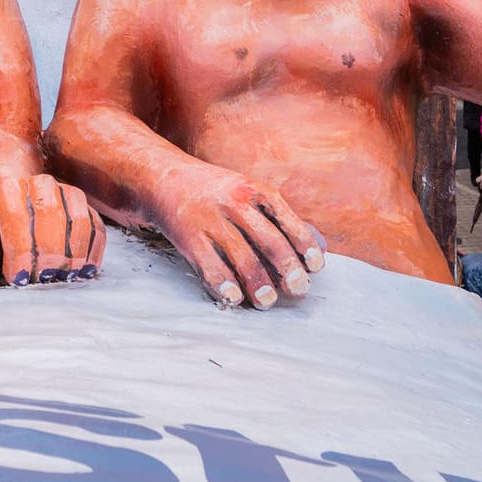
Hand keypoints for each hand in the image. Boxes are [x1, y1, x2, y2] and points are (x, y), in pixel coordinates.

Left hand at [0, 174, 106, 286]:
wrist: (11, 210)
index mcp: (6, 191)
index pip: (18, 224)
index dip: (20, 257)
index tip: (19, 280)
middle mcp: (39, 184)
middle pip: (52, 221)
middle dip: (48, 258)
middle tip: (42, 281)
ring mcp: (65, 191)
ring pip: (79, 222)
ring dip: (74, 256)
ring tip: (62, 278)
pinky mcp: (85, 205)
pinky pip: (96, 228)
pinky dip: (93, 254)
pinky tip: (82, 272)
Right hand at [156, 168, 325, 308]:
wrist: (163, 179)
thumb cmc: (215, 192)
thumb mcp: (247, 191)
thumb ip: (278, 216)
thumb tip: (319, 248)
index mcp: (253, 190)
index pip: (287, 220)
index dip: (304, 245)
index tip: (316, 267)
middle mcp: (234, 203)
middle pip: (269, 241)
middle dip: (288, 269)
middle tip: (298, 289)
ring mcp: (210, 221)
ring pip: (242, 258)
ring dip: (259, 284)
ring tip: (267, 301)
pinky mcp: (189, 238)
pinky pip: (210, 266)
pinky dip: (224, 285)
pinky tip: (235, 298)